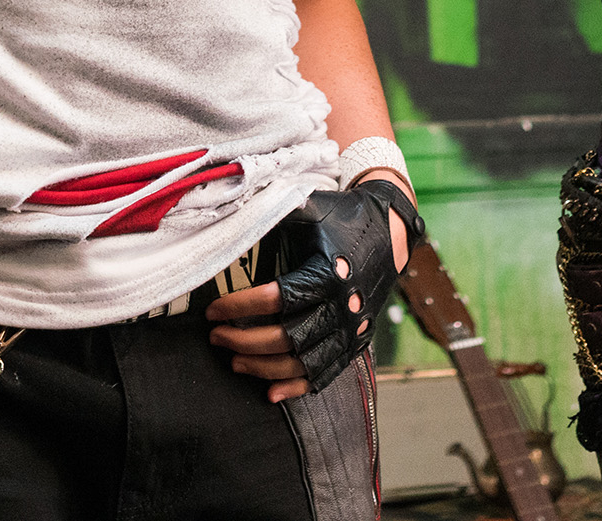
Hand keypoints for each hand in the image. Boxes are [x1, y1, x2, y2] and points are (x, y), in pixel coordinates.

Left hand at [207, 186, 409, 402]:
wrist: (389, 232)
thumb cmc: (342, 218)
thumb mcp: (308, 209)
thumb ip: (273, 215)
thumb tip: (231, 221)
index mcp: (328, 273)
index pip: (276, 299)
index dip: (240, 307)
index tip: (212, 310)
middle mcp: (342, 306)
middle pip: (286, 338)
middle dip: (244, 342)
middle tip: (216, 337)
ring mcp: (351, 329)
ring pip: (302, 363)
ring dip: (263, 368)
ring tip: (234, 362)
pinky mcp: (356, 342)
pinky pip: (325, 375)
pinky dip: (297, 387)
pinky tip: (271, 392)